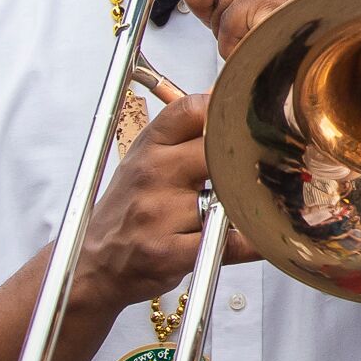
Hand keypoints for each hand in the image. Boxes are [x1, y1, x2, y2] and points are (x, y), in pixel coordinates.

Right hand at [69, 93, 245, 309]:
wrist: (95, 264)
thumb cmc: (128, 210)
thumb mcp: (145, 160)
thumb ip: (184, 132)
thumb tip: (224, 96)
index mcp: (148, 147)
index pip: (192, 109)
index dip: (225, 112)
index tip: (245, 122)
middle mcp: (152, 174)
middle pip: (218, 149)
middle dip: (243, 161)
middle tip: (265, 167)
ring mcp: (160, 213)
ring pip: (229, 196)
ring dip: (247, 202)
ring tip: (253, 204)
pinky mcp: (170, 252)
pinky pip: (229, 242)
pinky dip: (252, 241)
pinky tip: (259, 235)